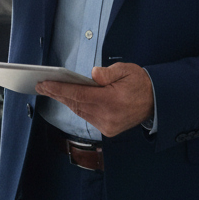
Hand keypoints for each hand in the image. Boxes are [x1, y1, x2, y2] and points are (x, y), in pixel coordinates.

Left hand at [35, 63, 153, 137]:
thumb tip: (92, 75)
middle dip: (57, 94)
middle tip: (42, 86)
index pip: (78, 95)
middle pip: (76, 104)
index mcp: (112, 101)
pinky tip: (68, 99)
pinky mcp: (109, 129)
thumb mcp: (126, 70)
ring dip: (65, 101)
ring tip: (51, 90)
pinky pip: (87, 117)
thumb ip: (108, 73)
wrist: (156, 102)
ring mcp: (108, 125)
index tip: (44, 84)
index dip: (59, 89)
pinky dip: (77, 107)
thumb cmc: (140, 83)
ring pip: (80, 112)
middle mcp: (108, 116)